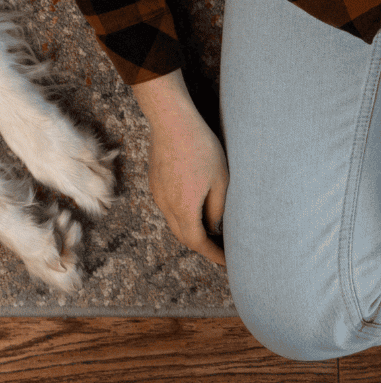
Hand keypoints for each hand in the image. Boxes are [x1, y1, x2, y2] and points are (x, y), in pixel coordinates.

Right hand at [134, 68, 227, 266]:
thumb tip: (214, 228)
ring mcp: (157, 191)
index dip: (214, 255)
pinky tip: (195, 206)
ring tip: (211, 229)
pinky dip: (182, 215)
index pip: (198, 243)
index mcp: (183, 208)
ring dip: (191, 229)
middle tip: (221, 249)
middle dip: (202, 246)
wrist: (171, 120)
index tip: (227, 261)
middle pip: (183, 236)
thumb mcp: (220, 181)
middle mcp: (166, 204)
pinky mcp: (155, 180)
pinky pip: (168, 207)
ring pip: (174, 221)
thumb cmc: (200, 148)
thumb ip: (217, 210)